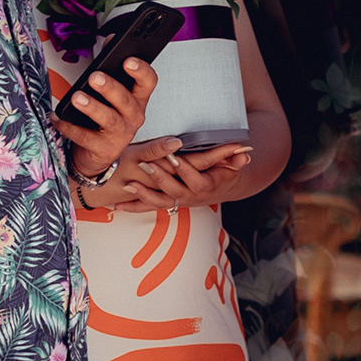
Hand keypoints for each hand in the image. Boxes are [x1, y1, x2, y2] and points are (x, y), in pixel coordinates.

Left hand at [59, 57, 158, 179]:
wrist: (97, 153)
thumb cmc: (104, 118)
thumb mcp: (111, 92)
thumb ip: (111, 65)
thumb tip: (110, 40)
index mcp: (137, 99)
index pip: (148, 82)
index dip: (141, 71)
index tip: (128, 61)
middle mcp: (133, 116)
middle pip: (125, 100)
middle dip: (110, 87)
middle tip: (95, 77)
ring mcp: (120, 134)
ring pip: (108, 119)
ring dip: (92, 107)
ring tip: (77, 97)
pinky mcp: (104, 149)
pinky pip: (85, 137)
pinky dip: (69, 126)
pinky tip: (57, 118)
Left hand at [88, 142, 249, 212]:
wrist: (215, 190)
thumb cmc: (222, 173)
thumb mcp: (232, 165)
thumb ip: (236, 159)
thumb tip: (245, 153)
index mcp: (205, 187)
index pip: (195, 179)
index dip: (185, 169)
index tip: (175, 156)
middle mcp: (189, 197)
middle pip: (174, 190)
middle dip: (160, 179)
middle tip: (147, 165)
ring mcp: (175, 202)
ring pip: (158, 201)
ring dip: (143, 194)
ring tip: (130, 184)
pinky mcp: (163, 203)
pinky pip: (146, 208)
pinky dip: (131, 207)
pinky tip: (115, 206)